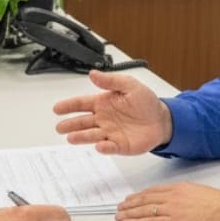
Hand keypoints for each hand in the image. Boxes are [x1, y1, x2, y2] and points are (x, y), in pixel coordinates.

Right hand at [53, 70, 172, 154]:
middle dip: (70, 124)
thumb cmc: (146, 103)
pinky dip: (103, 147)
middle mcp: (103, 119)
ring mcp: (110, 133)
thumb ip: (111, 80)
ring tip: (71, 138)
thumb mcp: (130, 85)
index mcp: (103, 103)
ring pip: (92, 135)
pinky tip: (99, 145)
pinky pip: (109, 146)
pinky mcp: (119, 145)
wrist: (162, 120)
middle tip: (60, 127)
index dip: (68, 106)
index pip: (81, 104)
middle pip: (82, 122)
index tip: (57, 108)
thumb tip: (93, 74)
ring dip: (81, 137)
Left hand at [115, 183, 219, 220]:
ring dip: (129, 214)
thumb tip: (182, 206)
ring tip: (119, 216)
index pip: (154, 191)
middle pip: (145, 199)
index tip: (132, 199)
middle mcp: (173, 197)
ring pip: (144, 210)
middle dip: (130, 204)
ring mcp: (172, 209)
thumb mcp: (202, 196)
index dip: (140, 196)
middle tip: (120, 208)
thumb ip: (188, 199)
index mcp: (180, 189)